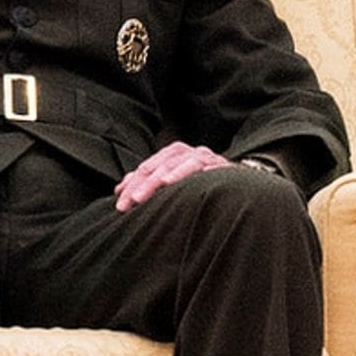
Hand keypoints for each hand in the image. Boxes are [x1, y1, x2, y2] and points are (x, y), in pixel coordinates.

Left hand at [114, 141, 235, 210]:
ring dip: (171, 175)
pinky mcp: (222, 165)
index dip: (132, 184)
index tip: (120, 204)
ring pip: (183, 163)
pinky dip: (200, 172)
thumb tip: (118, 190)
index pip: (147, 168)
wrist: (236, 184)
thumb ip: (146, 183)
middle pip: (162, 165)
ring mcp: (206, 157)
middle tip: (133, 201)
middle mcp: (188, 152)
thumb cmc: (198, 184)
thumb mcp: (170, 183)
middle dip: (146, 184)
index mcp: (172, 154)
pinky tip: (193, 180)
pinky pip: (209, 166)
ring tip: (159, 186)